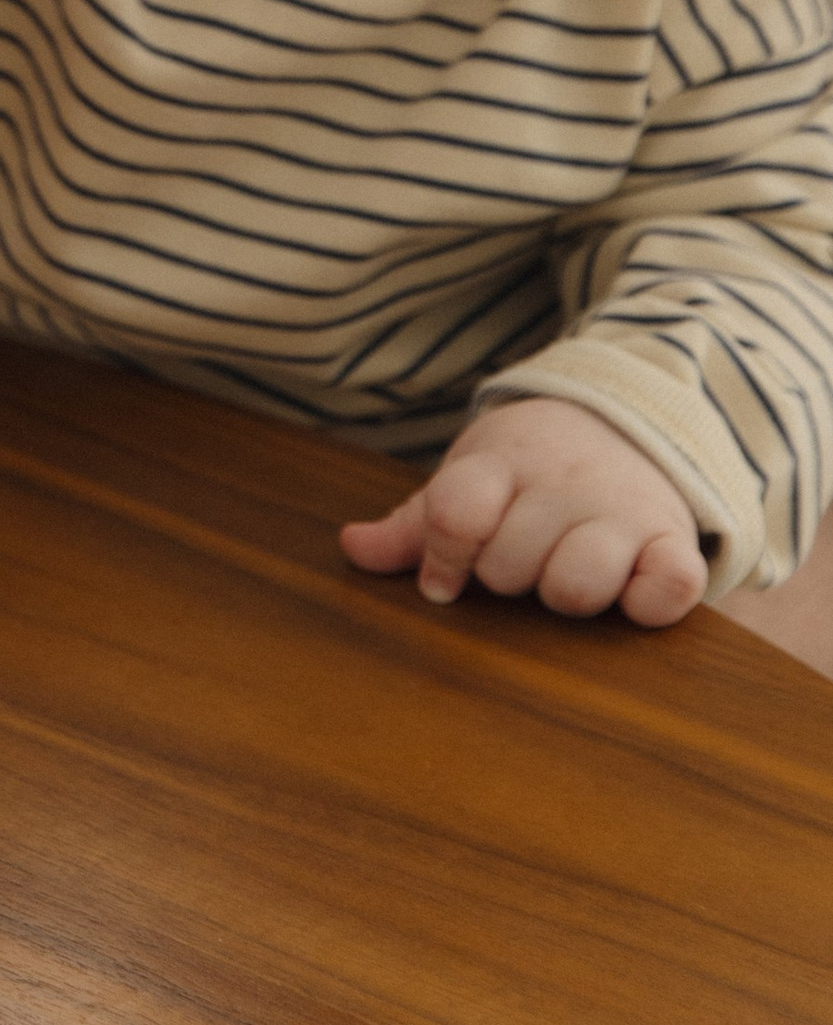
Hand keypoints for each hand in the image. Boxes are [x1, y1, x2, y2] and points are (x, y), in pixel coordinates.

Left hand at [339, 396, 706, 625]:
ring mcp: (622, 510)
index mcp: (502, 462)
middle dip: (506, 575)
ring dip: (565, 593)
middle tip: (522, 555)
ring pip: (577, 585)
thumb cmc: (530, 471)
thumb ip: (415, 522)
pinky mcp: (673, 539)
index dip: (443, 557)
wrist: (627, 423)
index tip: (444, 579)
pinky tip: (629, 590)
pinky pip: (668, 587)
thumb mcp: (471, 477)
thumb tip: (352, 548)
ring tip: (566, 572)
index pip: (455, 513)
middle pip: (508, 565)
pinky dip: (649, 601)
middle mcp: (562, 482)